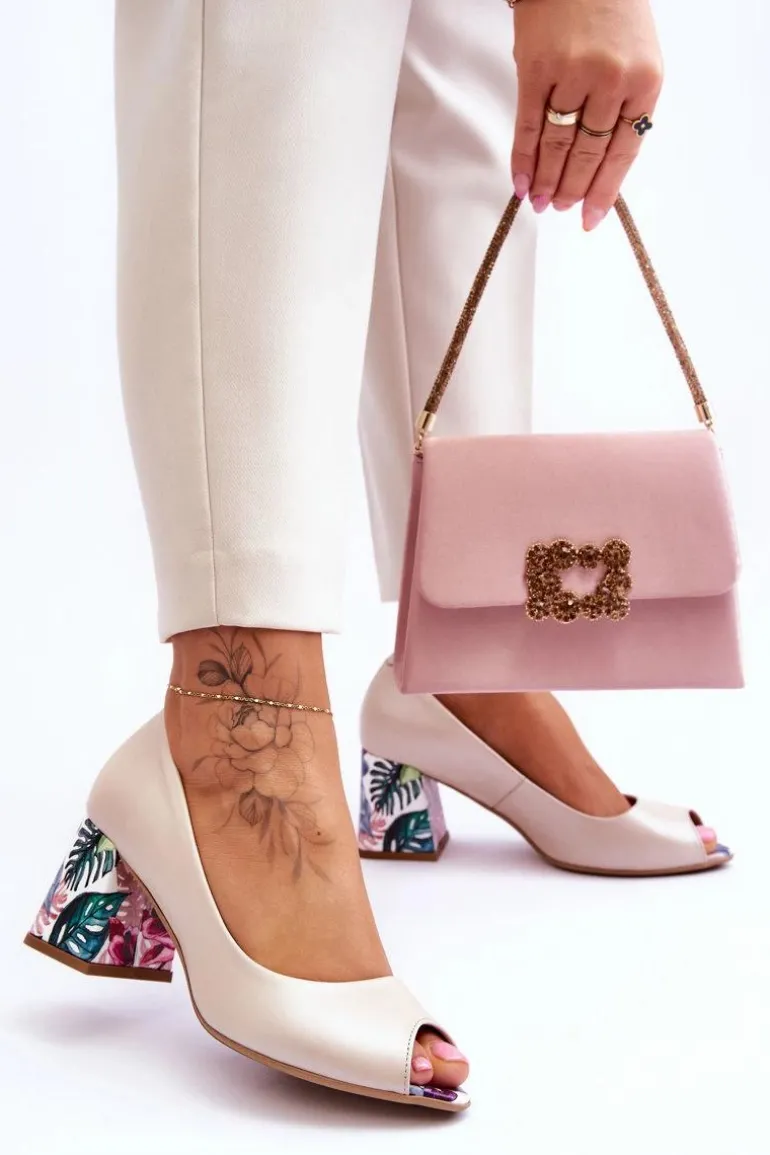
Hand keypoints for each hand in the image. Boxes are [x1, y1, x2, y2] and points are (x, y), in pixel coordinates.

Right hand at [510, 0, 662, 229]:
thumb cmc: (610, 13)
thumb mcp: (636, 59)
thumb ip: (624, 109)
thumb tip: (600, 168)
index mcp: (645, 82)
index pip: (623, 152)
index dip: (604, 191)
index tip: (591, 218)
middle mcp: (612, 80)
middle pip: (588, 153)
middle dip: (572, 189)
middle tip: (561, 209)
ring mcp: (573, 74)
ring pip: (558, 145)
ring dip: (546, 180)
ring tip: (541, 202)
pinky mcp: (537, 69)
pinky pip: (528, 126)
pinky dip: (523, 159)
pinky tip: (521, 182)